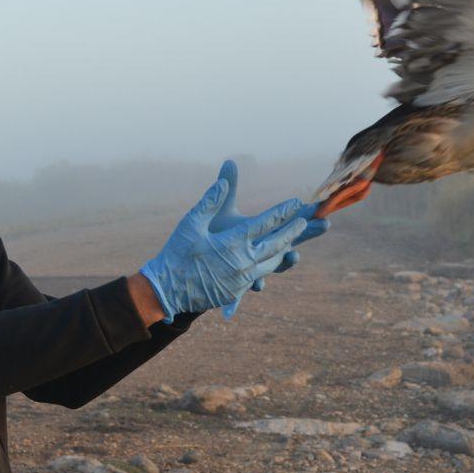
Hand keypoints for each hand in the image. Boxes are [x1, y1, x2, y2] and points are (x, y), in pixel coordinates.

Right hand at [138, 160, 321, 321]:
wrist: (168, 290)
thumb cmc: (177, 253)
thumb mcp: (191, 223)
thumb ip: (210, 201)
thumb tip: (223, 181)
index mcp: (233, 242)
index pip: (264, 223)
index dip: (282, 211)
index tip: (296, 201)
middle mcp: (242, 261)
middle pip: (275, 243)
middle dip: (293, 231)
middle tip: (305, 221)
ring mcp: (242, 279)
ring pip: (271, 263)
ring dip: (283, 251)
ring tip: (292, 243)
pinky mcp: (236, 291)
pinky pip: (258, 277)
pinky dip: (267, 268)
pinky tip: (271, 263)